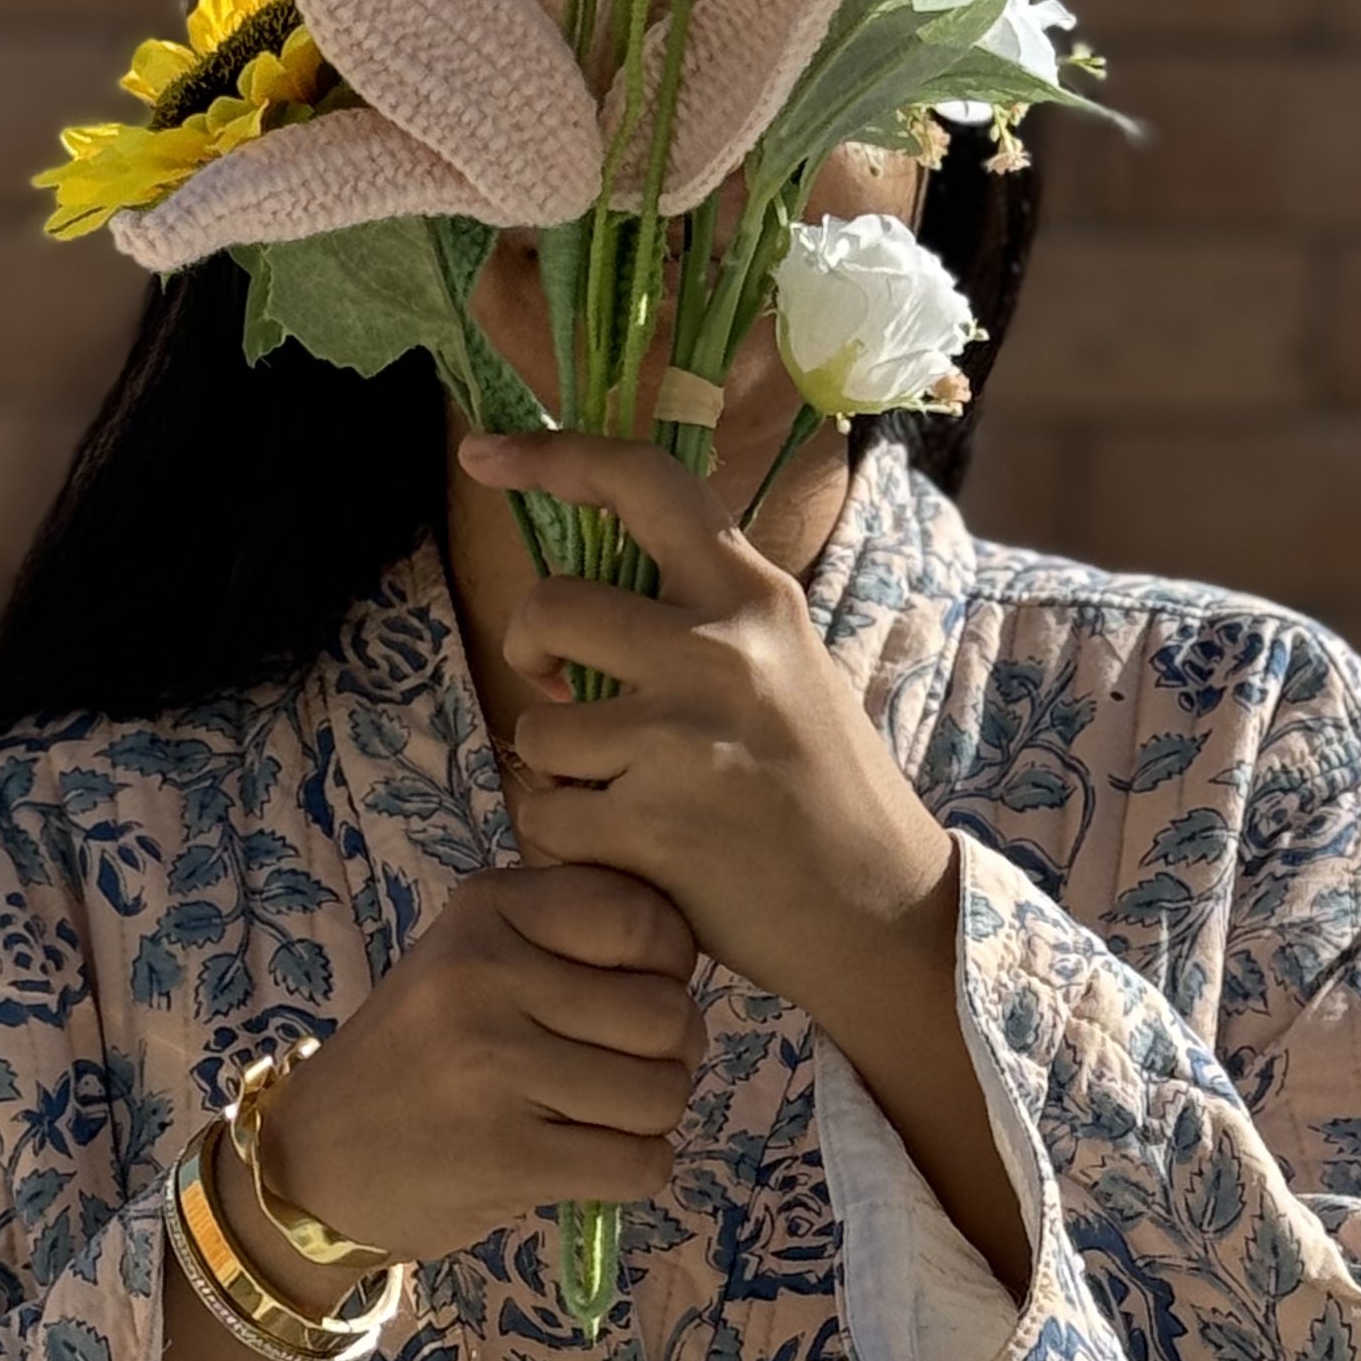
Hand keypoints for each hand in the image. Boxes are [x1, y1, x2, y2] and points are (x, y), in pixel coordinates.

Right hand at [260, 863, 706, 1265]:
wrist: (315, 1161)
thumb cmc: (418, 1057)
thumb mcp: (471, 960)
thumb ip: (569, 940)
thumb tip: (689, 965)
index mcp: (486, 911)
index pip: (643, 919)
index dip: (667, 966)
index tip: (632, 994)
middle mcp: (484, 977)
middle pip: (667, 1015)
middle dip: (669, 1054)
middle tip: (621, 1071)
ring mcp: (492, 1070)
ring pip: (663, 1094)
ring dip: (650, 1119)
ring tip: (595, 1118)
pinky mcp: (506, 1158)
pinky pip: (641, 1164)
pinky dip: (635, 1172)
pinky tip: (589, 1164)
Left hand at [458, 428, 957, 1047]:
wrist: (877, 906)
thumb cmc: (820, 787)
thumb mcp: (785, 663)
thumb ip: (702, 617)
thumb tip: (590, 584)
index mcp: (754, 594)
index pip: (640, 482)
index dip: (549, 457)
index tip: (482, 454)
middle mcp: (720, 651)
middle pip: (550, 607)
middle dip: (527, 649)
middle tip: (551, 685)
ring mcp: (683, 738)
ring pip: (540, 728)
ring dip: (557, 768)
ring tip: (617, 791)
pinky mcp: (652, 824)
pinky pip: (549, 815)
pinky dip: (568, 839)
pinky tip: (624, 850)